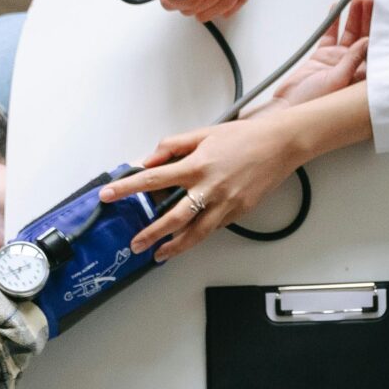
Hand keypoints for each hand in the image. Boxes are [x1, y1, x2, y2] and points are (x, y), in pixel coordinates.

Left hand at [103, 115, 306, 260]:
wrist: (281, 144)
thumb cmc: (245, 137)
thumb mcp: (203, 133)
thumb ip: (173, 146)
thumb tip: (150, 159)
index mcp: (196, 166)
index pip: (152, 179)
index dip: (126, 188)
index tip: (108, 195)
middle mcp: (209, 188)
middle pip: (172, 218)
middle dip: (150, 233)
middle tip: (135, 243)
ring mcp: (225, 204)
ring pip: (195, 234)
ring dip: (174, 246)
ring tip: (159, 254)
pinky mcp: (238, 212)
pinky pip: (214, 227)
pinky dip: (199, 234)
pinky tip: (188, 238)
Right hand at [251, 0, 372, 113]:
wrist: (289, 109)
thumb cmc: (314, 105)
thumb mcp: (337, 82)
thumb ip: (352, 61)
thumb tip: (368, 41)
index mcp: (362, 77)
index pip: (377, 49)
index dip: (380, 31)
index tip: (382, 14)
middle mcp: (353, 67)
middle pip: (365, 38)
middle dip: (368, 19)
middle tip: (370, 0)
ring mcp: (337, 60)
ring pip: (349, 34)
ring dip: (354, 17)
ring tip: (357, 0)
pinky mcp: (322, 56)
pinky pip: (330, 35)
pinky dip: (334, 22)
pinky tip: (337, 8)